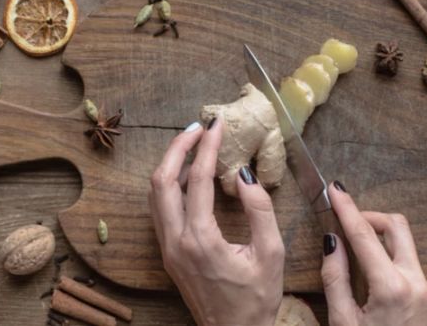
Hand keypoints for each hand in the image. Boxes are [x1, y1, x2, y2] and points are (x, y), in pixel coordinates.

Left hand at [149, 118, 284, 325]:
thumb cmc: (257, 300)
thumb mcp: (271, 254)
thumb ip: (260, 210)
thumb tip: (244, 174)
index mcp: (201, 240)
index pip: (198, 180)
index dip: (207, 147)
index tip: (216, 125)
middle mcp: (176, 242)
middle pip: (161, 181)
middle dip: (177, 148)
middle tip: (197, 128)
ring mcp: (168, 249)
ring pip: (155, 195)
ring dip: (170, 165)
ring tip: (192, 145)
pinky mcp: (169, 254)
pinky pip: (161, 210)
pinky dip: (170, 186)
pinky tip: (189, 177)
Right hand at [321, 181, 426, 325]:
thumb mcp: (342, 322)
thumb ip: (335, 278)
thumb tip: (332, 243)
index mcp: (392, 288)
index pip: (366, 235)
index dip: (347, 209)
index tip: (335, 190)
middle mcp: (417, 283)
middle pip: (396, 227)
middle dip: (369, 216)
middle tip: (344, 219)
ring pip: (404, 244)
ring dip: (379, 237)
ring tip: (351, 246)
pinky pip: (408, 263)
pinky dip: (387, 256)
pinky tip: (368, 270)